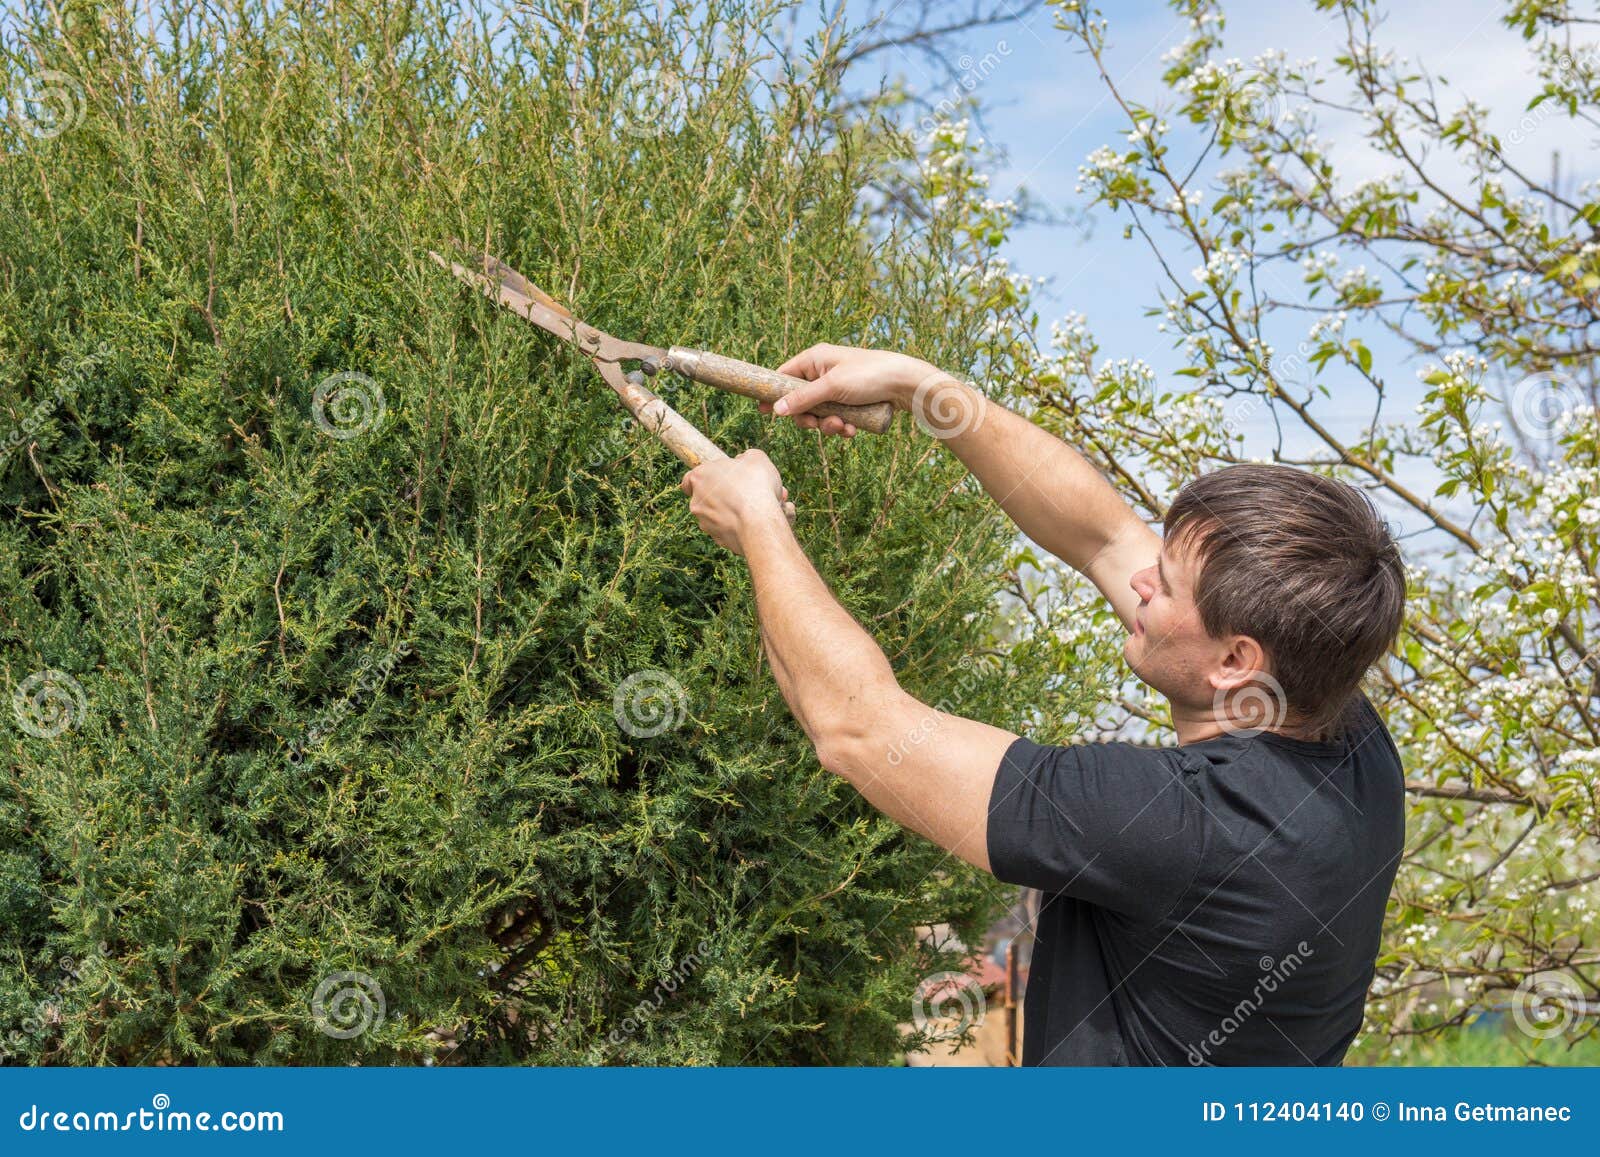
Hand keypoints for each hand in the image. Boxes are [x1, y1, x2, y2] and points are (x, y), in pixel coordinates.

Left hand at [680, 449, 789, 554]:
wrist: (759, 523)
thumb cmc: (756, 486)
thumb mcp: (757, 459)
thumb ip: (746, 457)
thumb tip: (743, 461)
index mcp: (700, 476)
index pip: (690, 479)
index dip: (705, 479)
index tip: (720, 480)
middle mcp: (696, 501)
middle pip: (707, 497)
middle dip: (727, 496)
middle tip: (751, 493)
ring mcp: (705, 522)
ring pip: (719, 515)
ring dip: (737, 511)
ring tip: (762, 507)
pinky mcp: (717, 539)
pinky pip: (728, 530)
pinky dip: (741, 526)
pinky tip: (759, 522)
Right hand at [765, 343, 938, 436]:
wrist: (906, 384)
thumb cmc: (870, 375)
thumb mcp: (833, 387)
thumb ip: (803, 399)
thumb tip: (775, 410)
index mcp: (815, 359)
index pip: (784, 375)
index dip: (774, 394)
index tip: (764, 412)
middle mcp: (824, 372)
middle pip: (800, 401)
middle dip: (810, 418)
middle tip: (817, 426)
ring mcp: (837, 388)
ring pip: (819, 413)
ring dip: (828, 425)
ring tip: (844, 427)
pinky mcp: (850, 402)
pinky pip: (836, 418)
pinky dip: (842, 426)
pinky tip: (853, 429)